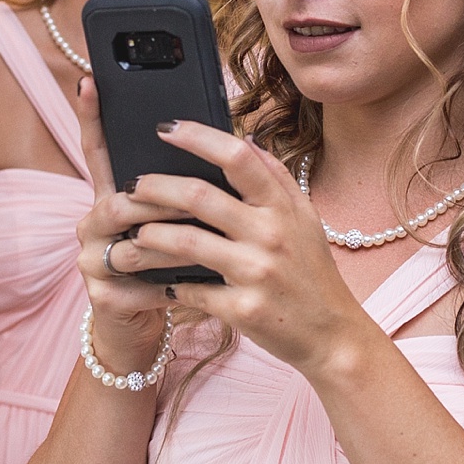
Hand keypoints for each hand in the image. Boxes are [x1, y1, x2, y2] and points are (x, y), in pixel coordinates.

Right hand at [70, 78, 188, 370]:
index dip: (91, 117)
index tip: (90, 81)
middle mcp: (95, 224)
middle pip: (117, 200)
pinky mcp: (102, 297)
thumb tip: (237, 141)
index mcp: (115, 197)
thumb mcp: (186, 222)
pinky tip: (190, 288)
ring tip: (206, 245)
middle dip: (158, 199)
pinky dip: (167, 287)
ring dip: (169, 243)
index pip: (98, 150)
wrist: (150, 325)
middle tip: (195, 198)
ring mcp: (93, 260)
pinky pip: (135, 286)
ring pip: (128, 244)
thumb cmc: (176, 265)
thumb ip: (197, 186)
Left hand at [118, 120, 371, 375]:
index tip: (165, 128)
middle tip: (131, 186)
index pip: (237, 158)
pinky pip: (191, 289)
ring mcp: (256, 273)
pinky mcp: (243, 309)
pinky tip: (157, 281)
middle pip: (199, 197)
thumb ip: (275, 178)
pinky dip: (169, 284)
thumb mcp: (304, 219)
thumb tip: (244, 140)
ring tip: (135, 234)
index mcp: (283, 207)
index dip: (197, 138)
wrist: (332, 335)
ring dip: (150, 235)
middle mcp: (271, 235)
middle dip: (155, 187)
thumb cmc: (312, 272)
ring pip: (185, 242)